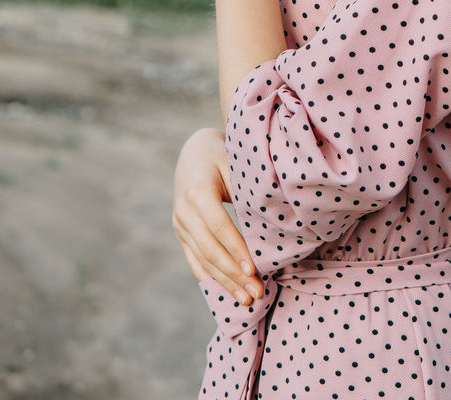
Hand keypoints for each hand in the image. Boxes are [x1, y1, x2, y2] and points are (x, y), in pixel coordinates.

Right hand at [172, 126, 263, 305]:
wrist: (194, 151)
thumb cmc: (223, 155)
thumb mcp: (234, 164)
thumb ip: (245, 190)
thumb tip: (271, 219)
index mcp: (197, 191)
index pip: (219, 226)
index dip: (236, 249)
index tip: (254, 269)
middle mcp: (184, 211)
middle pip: (210, 249)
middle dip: (234, 274)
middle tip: (257, 293)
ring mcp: (179, 224)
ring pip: (202, 259)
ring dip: (225, 281)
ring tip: (246, 299)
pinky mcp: (180, 233)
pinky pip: (194, 260)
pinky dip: (210, 278)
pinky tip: (226, 292)